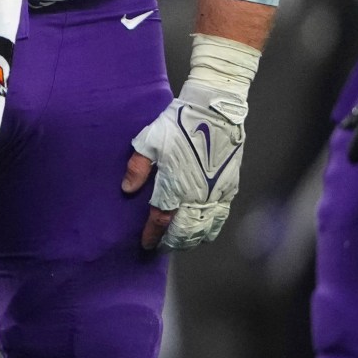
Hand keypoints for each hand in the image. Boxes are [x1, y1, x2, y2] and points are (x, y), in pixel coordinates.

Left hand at [125, 79, 247, 249]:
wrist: (216, 111)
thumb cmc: (180, 123)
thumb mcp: (150, 140)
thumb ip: (138, 167)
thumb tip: (127, 189)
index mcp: (175, 186)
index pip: (161, 221)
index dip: (153, 235)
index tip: (146, 244)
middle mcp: (197, 195)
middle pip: (184, 231)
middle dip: (172, 242)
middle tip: (162, 246)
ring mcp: (216, 193)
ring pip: (204, 228)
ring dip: (192, 239)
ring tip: (182, 242)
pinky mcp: (229, 186)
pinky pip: (221, 215)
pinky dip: (211, 227)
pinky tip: (205, 229)